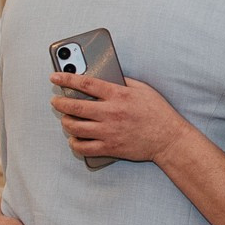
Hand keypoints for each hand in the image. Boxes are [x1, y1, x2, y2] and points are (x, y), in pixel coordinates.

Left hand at [50, 72, 190, 163]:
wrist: (169, 139)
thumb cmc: (158, 112)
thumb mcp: (142, 89)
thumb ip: (123, 81)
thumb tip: (105, 76)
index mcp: (118, 95)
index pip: (85, 83)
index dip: (66, 78)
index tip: (55, 77)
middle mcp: (110, 113)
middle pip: (74, 106)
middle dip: (60, 102)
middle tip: (56, 101)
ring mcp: (109, 132)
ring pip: (75, 127)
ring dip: (65, 121)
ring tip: (66, 118)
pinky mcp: (110, 148)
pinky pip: (83, 147)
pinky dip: (74, 142)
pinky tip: (75, 138)